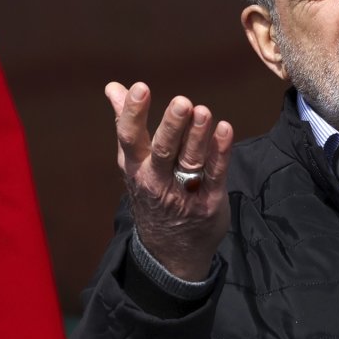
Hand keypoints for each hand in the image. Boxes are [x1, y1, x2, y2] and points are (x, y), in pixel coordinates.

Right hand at [106, 81, 233, 280]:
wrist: (169, 251)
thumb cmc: (152, 193)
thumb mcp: (133, 163)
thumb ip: (126, 124)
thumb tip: (113, 88)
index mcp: (136, 167)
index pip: (130, 137)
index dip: (134, 112)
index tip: (140, 87)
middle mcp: (156, 180)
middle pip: (163, 150)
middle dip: (173, 126)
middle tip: (182, 102)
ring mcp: (184, 192)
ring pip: (190, 161)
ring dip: (198, 136)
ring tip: (204, 111)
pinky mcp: (209, 200)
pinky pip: (215, 174)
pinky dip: (220, 153)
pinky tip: (225, 130)